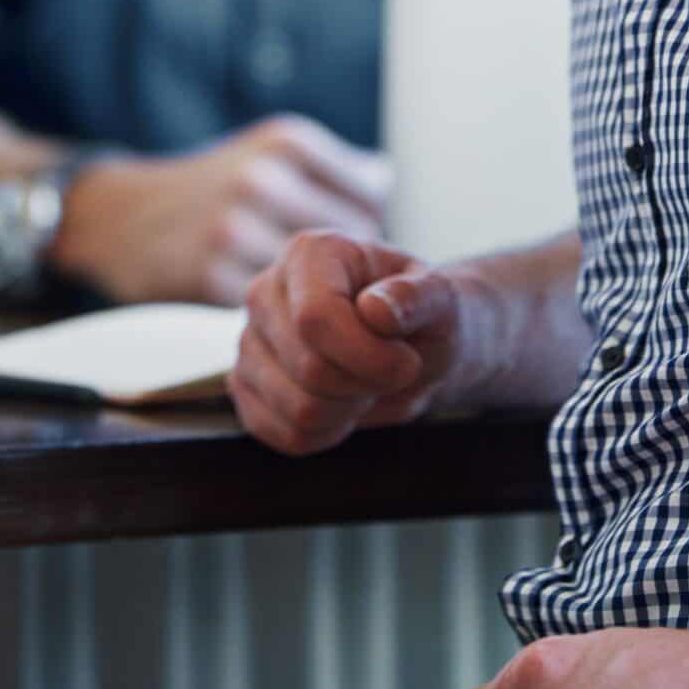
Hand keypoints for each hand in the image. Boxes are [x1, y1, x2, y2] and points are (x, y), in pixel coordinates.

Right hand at [50, 114, 390, 304]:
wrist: (117, 216)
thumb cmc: (209, 188)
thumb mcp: (266, 152)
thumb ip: (327, 168)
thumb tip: (384, 177)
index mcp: (288, 142)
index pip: (373, 196)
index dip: (372, 230)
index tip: (362, 252)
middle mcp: (263, 178)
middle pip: (351, 241)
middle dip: (352, 270)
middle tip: (342, 290)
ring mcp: (233, 226)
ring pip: (316, 282)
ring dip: (321, 302)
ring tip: (310, 307)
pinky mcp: (208, 276)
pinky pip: (272, 310)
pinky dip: (279, 319)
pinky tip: (272, 316)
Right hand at [232, 230, 479, 454]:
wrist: (410, 344)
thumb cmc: (422, 315)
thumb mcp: (442, 299)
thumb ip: (419, 297)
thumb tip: (377, 310)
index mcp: (311, 253)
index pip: (316, 317)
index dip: (367, 356)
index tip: (407, 361)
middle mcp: (266, 291)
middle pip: (309, 369)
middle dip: (366, 384)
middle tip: (390, 370)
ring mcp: (250, 340)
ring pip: (298, 409)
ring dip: (350, 411)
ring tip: (366, 384)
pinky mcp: (245, 386)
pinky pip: (285, 434)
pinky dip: (328, 433)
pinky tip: (345, 405)